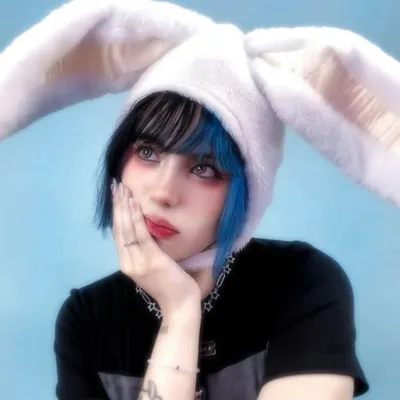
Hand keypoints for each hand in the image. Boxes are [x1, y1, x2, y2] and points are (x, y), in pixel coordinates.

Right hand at [111, 179, 200, 317]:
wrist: (180, 306)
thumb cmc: (170, 287)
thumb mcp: (152, 269)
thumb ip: (145, 253)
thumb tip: (146, 234)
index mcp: (128, 265)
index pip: (119, 235)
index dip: (116, 215)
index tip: (116, 197)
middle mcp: (128, 263)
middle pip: (119, 229)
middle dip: (116, 205)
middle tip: (115, 185)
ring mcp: (138, 262)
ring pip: (127, 229)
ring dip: (124, 206)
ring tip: (122, 188)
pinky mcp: (151, 259)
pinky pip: (141, 235)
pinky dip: (136, 218)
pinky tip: (133, 203)